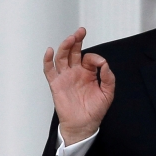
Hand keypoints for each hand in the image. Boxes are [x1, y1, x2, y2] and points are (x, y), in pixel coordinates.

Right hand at [43, 28, 114, 144]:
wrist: (84, 124)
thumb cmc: (95, 110)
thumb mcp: (108, 93)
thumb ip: (108, 78)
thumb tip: (105, 64)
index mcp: (88, 73)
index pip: (89, 58)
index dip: (95, 58)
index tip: (101, 64)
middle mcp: (76, 72)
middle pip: (73, 52)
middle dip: (77, 41)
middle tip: (81, 31)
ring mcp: (65, 77)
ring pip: (62, 57)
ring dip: (65, 47)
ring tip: (71, 38)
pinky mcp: (56, 84)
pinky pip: (49, 70)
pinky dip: (48, 60)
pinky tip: (50, 51)